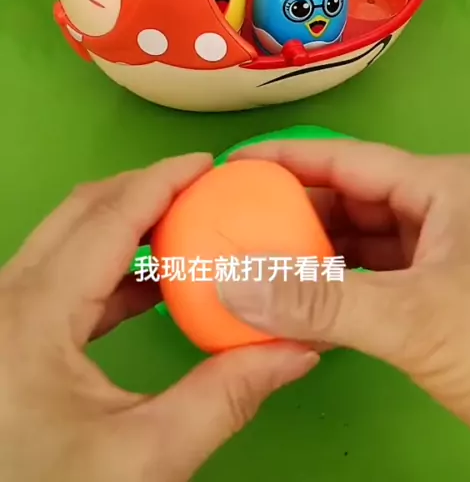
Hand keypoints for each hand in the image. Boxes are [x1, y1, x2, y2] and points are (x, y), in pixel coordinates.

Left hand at [0, 154, 317, 481]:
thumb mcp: (143, 457)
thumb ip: (223, 399)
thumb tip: (294, 353)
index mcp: (33, 315)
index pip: (107, 219)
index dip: (161, 181)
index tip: (208, 164)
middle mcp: (8, 298)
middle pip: (82, 212)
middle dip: (145, 190)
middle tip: (203, 188)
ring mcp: (4, 311)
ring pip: (68, 236)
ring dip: (128, 224)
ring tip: (188, 226)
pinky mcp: (10, 328)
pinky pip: (62, 271)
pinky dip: (111, 264)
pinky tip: (154, 281)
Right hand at [219, 140, 469, 428]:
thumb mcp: (412, 318)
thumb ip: (321, 301)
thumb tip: (235, 283)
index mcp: (444, 187)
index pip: (349, 159)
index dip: (288, 159)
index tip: (234, 166)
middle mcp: (442, 210)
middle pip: (350, 199)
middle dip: (293, 214)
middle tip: (235, 225)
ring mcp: (442, 253)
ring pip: (360, 242)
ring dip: (310, 258)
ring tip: (255, 268)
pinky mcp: (440, 293)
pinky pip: (373, 279)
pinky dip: (335, 293)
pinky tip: (295, 308)